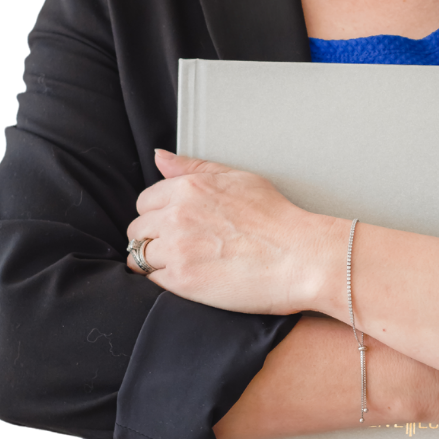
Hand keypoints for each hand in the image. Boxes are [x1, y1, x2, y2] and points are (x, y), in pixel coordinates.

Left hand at [125, 149, 323, 315]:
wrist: (301, 257)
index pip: (145, 201)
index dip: (158, 215)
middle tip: (180, 247)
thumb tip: (160, 157)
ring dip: (154, 261)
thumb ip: (193, 167)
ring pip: (138, 256)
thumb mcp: (237, 179)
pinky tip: (190, 278)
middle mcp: (176, 214)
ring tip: (183, 265)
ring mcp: (177, 248)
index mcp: (188, 187)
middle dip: (152, 237)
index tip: (174, 225)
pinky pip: (152, 281)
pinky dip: (164, 281)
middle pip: (137, 229)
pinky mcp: (183, 280)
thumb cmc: (277, 219)